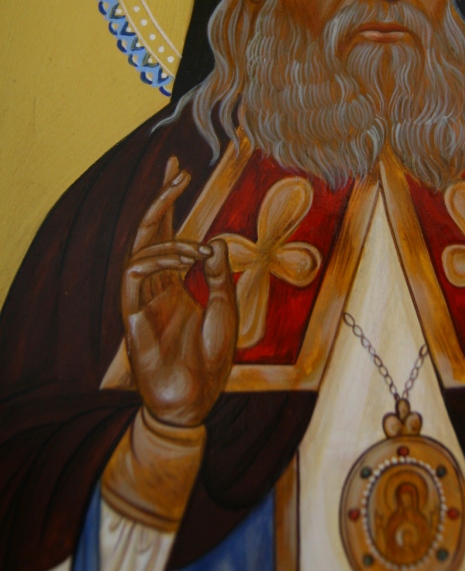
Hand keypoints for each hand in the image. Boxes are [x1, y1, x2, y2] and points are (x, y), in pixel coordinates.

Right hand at [122, 157, 237, 426]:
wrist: (195, 400)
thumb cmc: (211, 360)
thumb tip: (213, 243)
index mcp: (175, 282)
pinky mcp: (133, 317)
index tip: (178, 169)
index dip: (169, 200)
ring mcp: (142, 299)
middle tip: (178, 174)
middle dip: (161, 200)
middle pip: (149, 232)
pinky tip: (179, 264)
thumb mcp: (226, 310)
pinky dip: (153, 262)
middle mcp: (156, 285)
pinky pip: (131, 278)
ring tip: (197, 249)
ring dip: (168, 241)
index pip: (168, 231)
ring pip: (140, 251)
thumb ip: (220, 276)